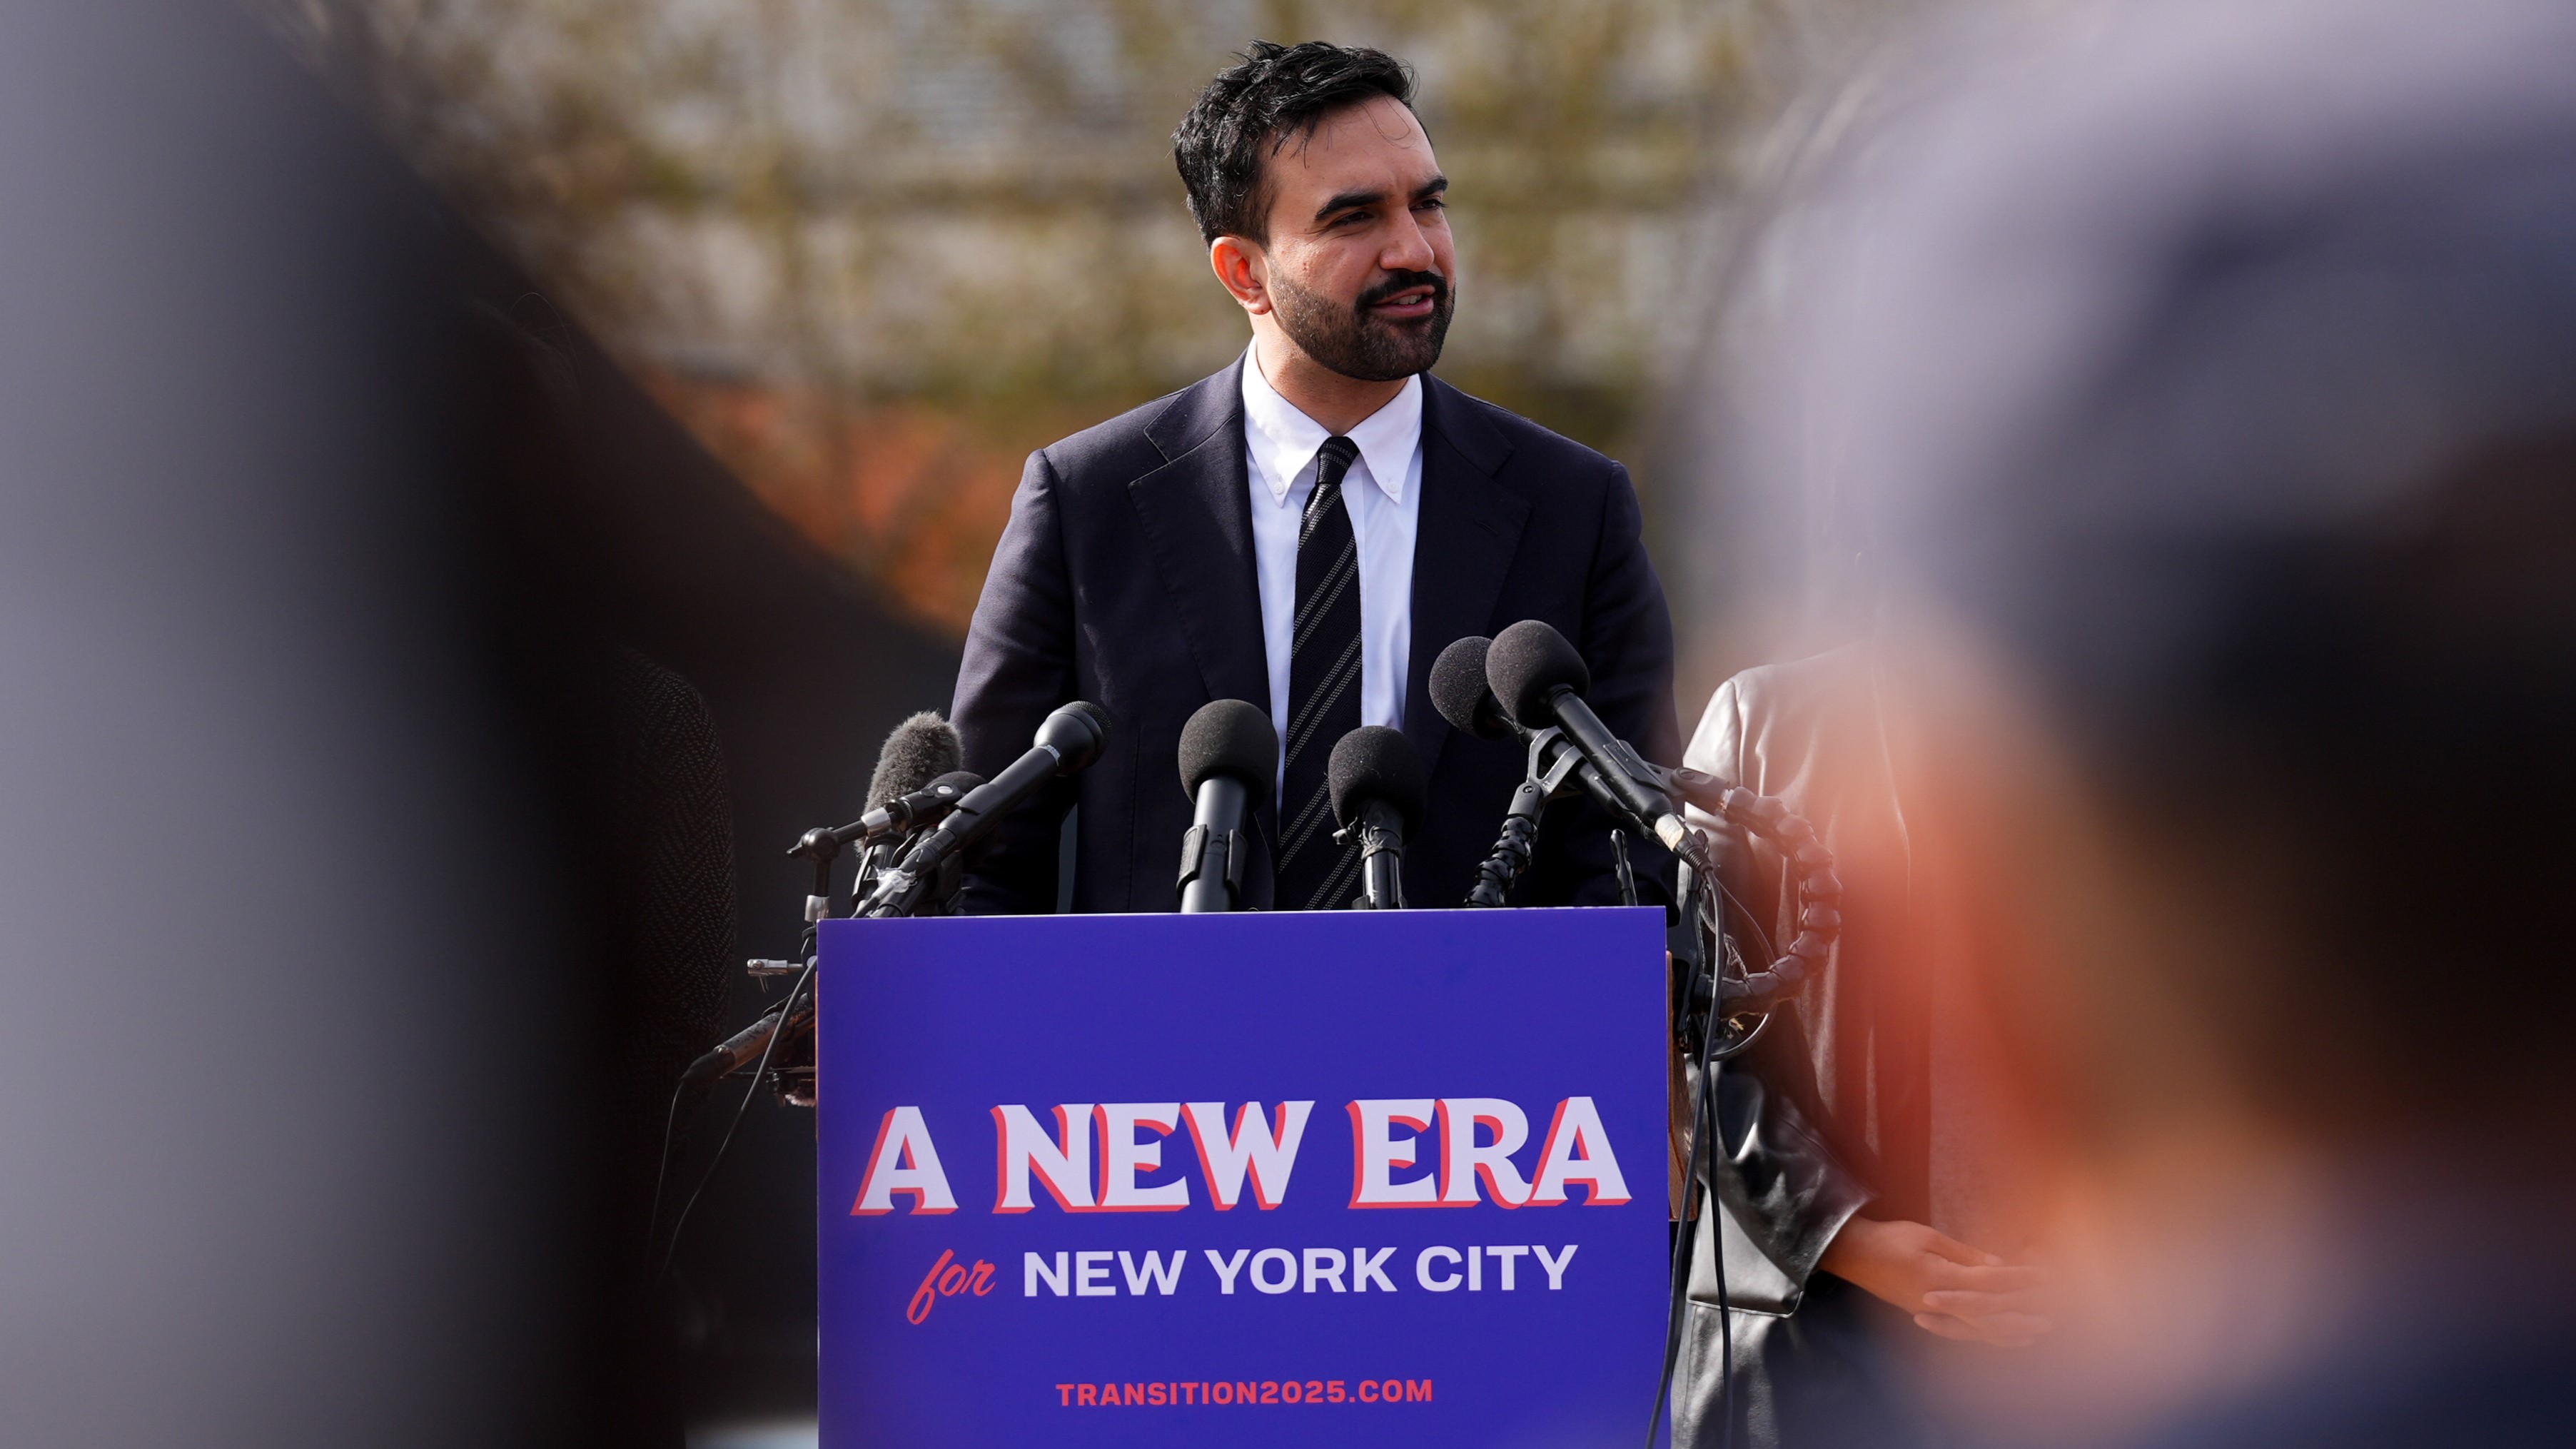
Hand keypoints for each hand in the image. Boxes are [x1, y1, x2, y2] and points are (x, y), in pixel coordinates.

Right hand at [1817, 1216, 2051, 1346]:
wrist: (1853, 1255)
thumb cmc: (1889, 1239)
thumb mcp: (1927, 1237)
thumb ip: (1964, 1255)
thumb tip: (1998, 1266)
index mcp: (1941, 1277)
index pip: (1990, 1280)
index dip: (2020, 1278)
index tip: (2046, 1275)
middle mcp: (1939, 1301)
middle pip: (1989, 1314)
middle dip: (2022, 1315)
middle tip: (2054, 1318)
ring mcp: (1932, 1312)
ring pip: (1977, 1329)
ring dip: (2008, 1332)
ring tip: (2034, 1334)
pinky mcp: (1925, 1316)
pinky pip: (1961, 1332)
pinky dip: (1984, 1336)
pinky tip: (1998, 1336)